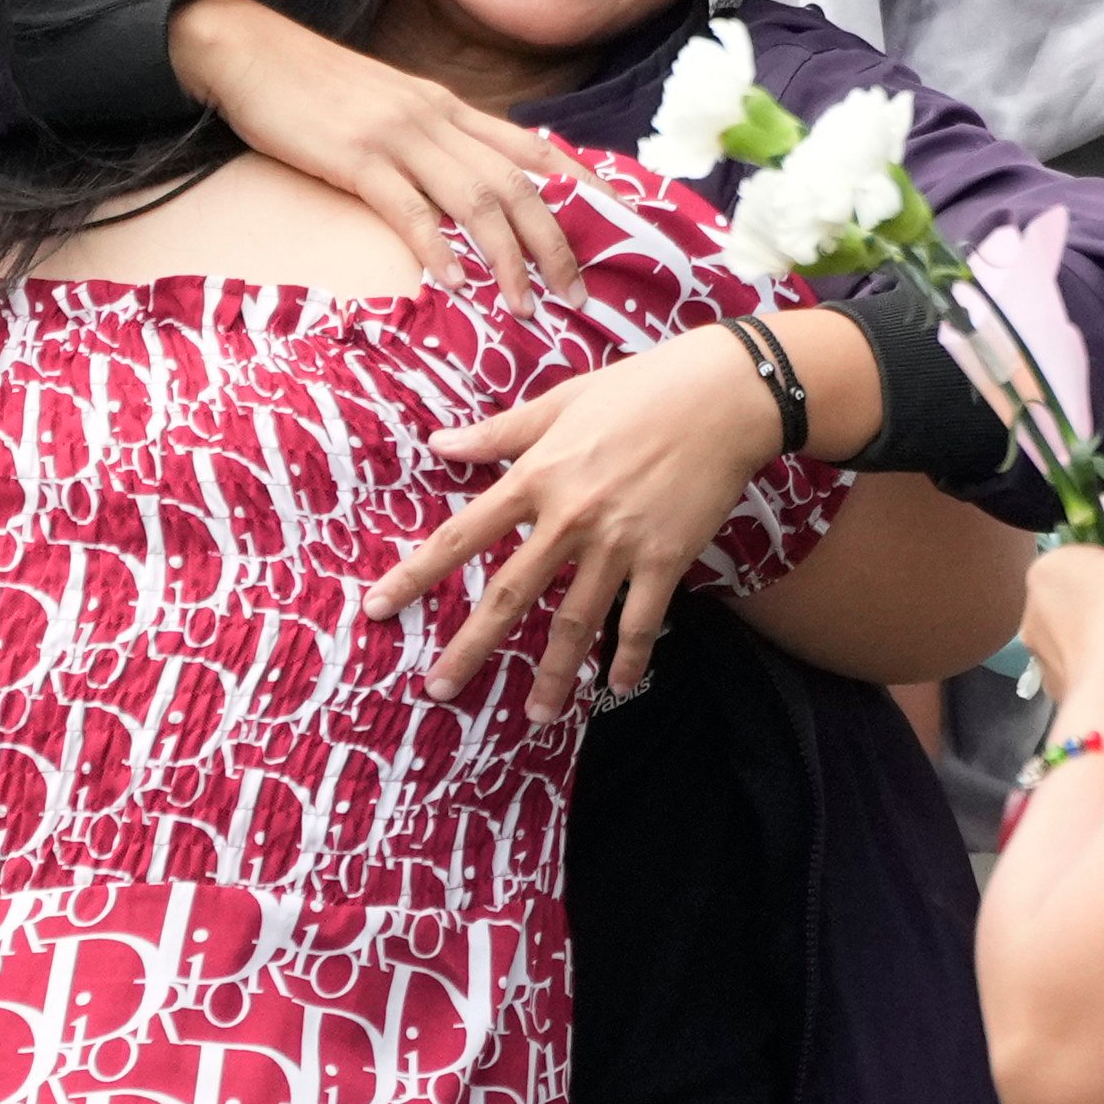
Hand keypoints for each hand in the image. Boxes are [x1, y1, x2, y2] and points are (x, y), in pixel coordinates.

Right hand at [170, 0, 586, 313]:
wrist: (247, 49)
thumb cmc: (315, 88)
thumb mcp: (391, 108)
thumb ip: (433, 141)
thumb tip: (469, 190)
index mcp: (450, 108)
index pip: (537, 149)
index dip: (585, 190)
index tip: (622, 229)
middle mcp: (437, 118)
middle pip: (520, 183)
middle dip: (558, 243)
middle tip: (580, 296)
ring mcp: (398, 136)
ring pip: (477, 198)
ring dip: (509, 258)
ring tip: (526, 306)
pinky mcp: (355, 156)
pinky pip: (408, 208)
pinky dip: (436, 248)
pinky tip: (452, 284)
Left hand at [363, 325, 781, 725]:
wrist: (724, 396)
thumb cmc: (641, 389)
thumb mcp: (561, 401)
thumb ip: (499, 432)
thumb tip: (439, 443)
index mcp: (537, 477)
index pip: (461, 535)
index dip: (416, 574)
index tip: (379, 607)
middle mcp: (570, 518)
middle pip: (509, 595)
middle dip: (471, 647)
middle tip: (438, 690)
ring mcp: (619, 543)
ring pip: (575, 623)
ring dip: (555, 674)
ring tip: (535, 715)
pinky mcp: (666, 558)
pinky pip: (641, 621)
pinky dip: (630, 658)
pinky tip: (620, 687)